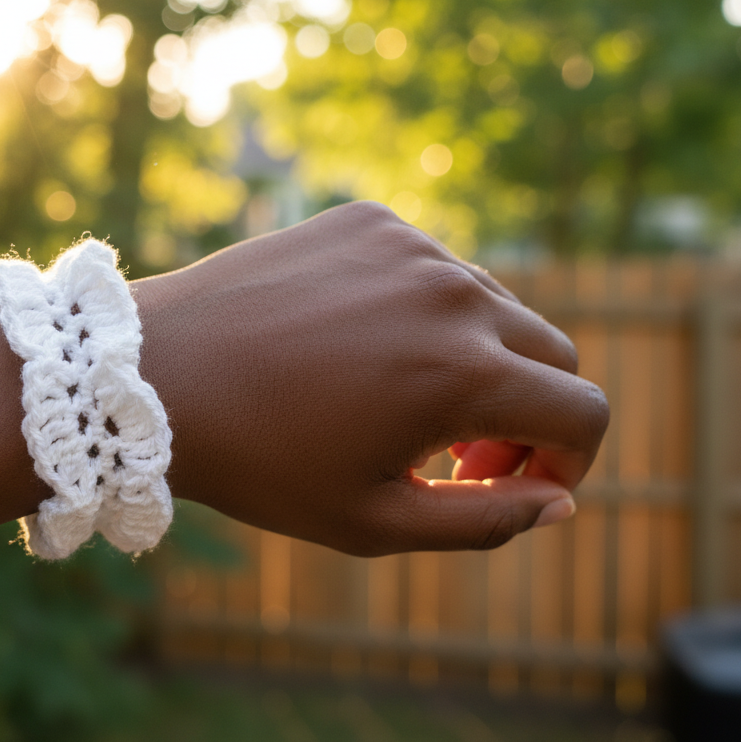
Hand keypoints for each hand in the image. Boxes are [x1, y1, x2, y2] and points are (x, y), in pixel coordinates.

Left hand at [134, 201, 607, 555]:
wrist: (155, 375)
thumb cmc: (258, 462)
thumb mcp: (372, 520)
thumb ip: (486, 522)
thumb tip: (563, 503)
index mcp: (464, 375)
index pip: (585, 412)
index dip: (569, 463)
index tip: (514, 484)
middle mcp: (453, 294)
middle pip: (552, 353)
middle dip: (529, 413)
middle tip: (459, 456)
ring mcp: (409, 246)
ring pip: (494, 306)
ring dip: (478, 359)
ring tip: (403, 404)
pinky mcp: (368, 219)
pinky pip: (434, 266)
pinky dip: (424, 309)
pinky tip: (359, 346)